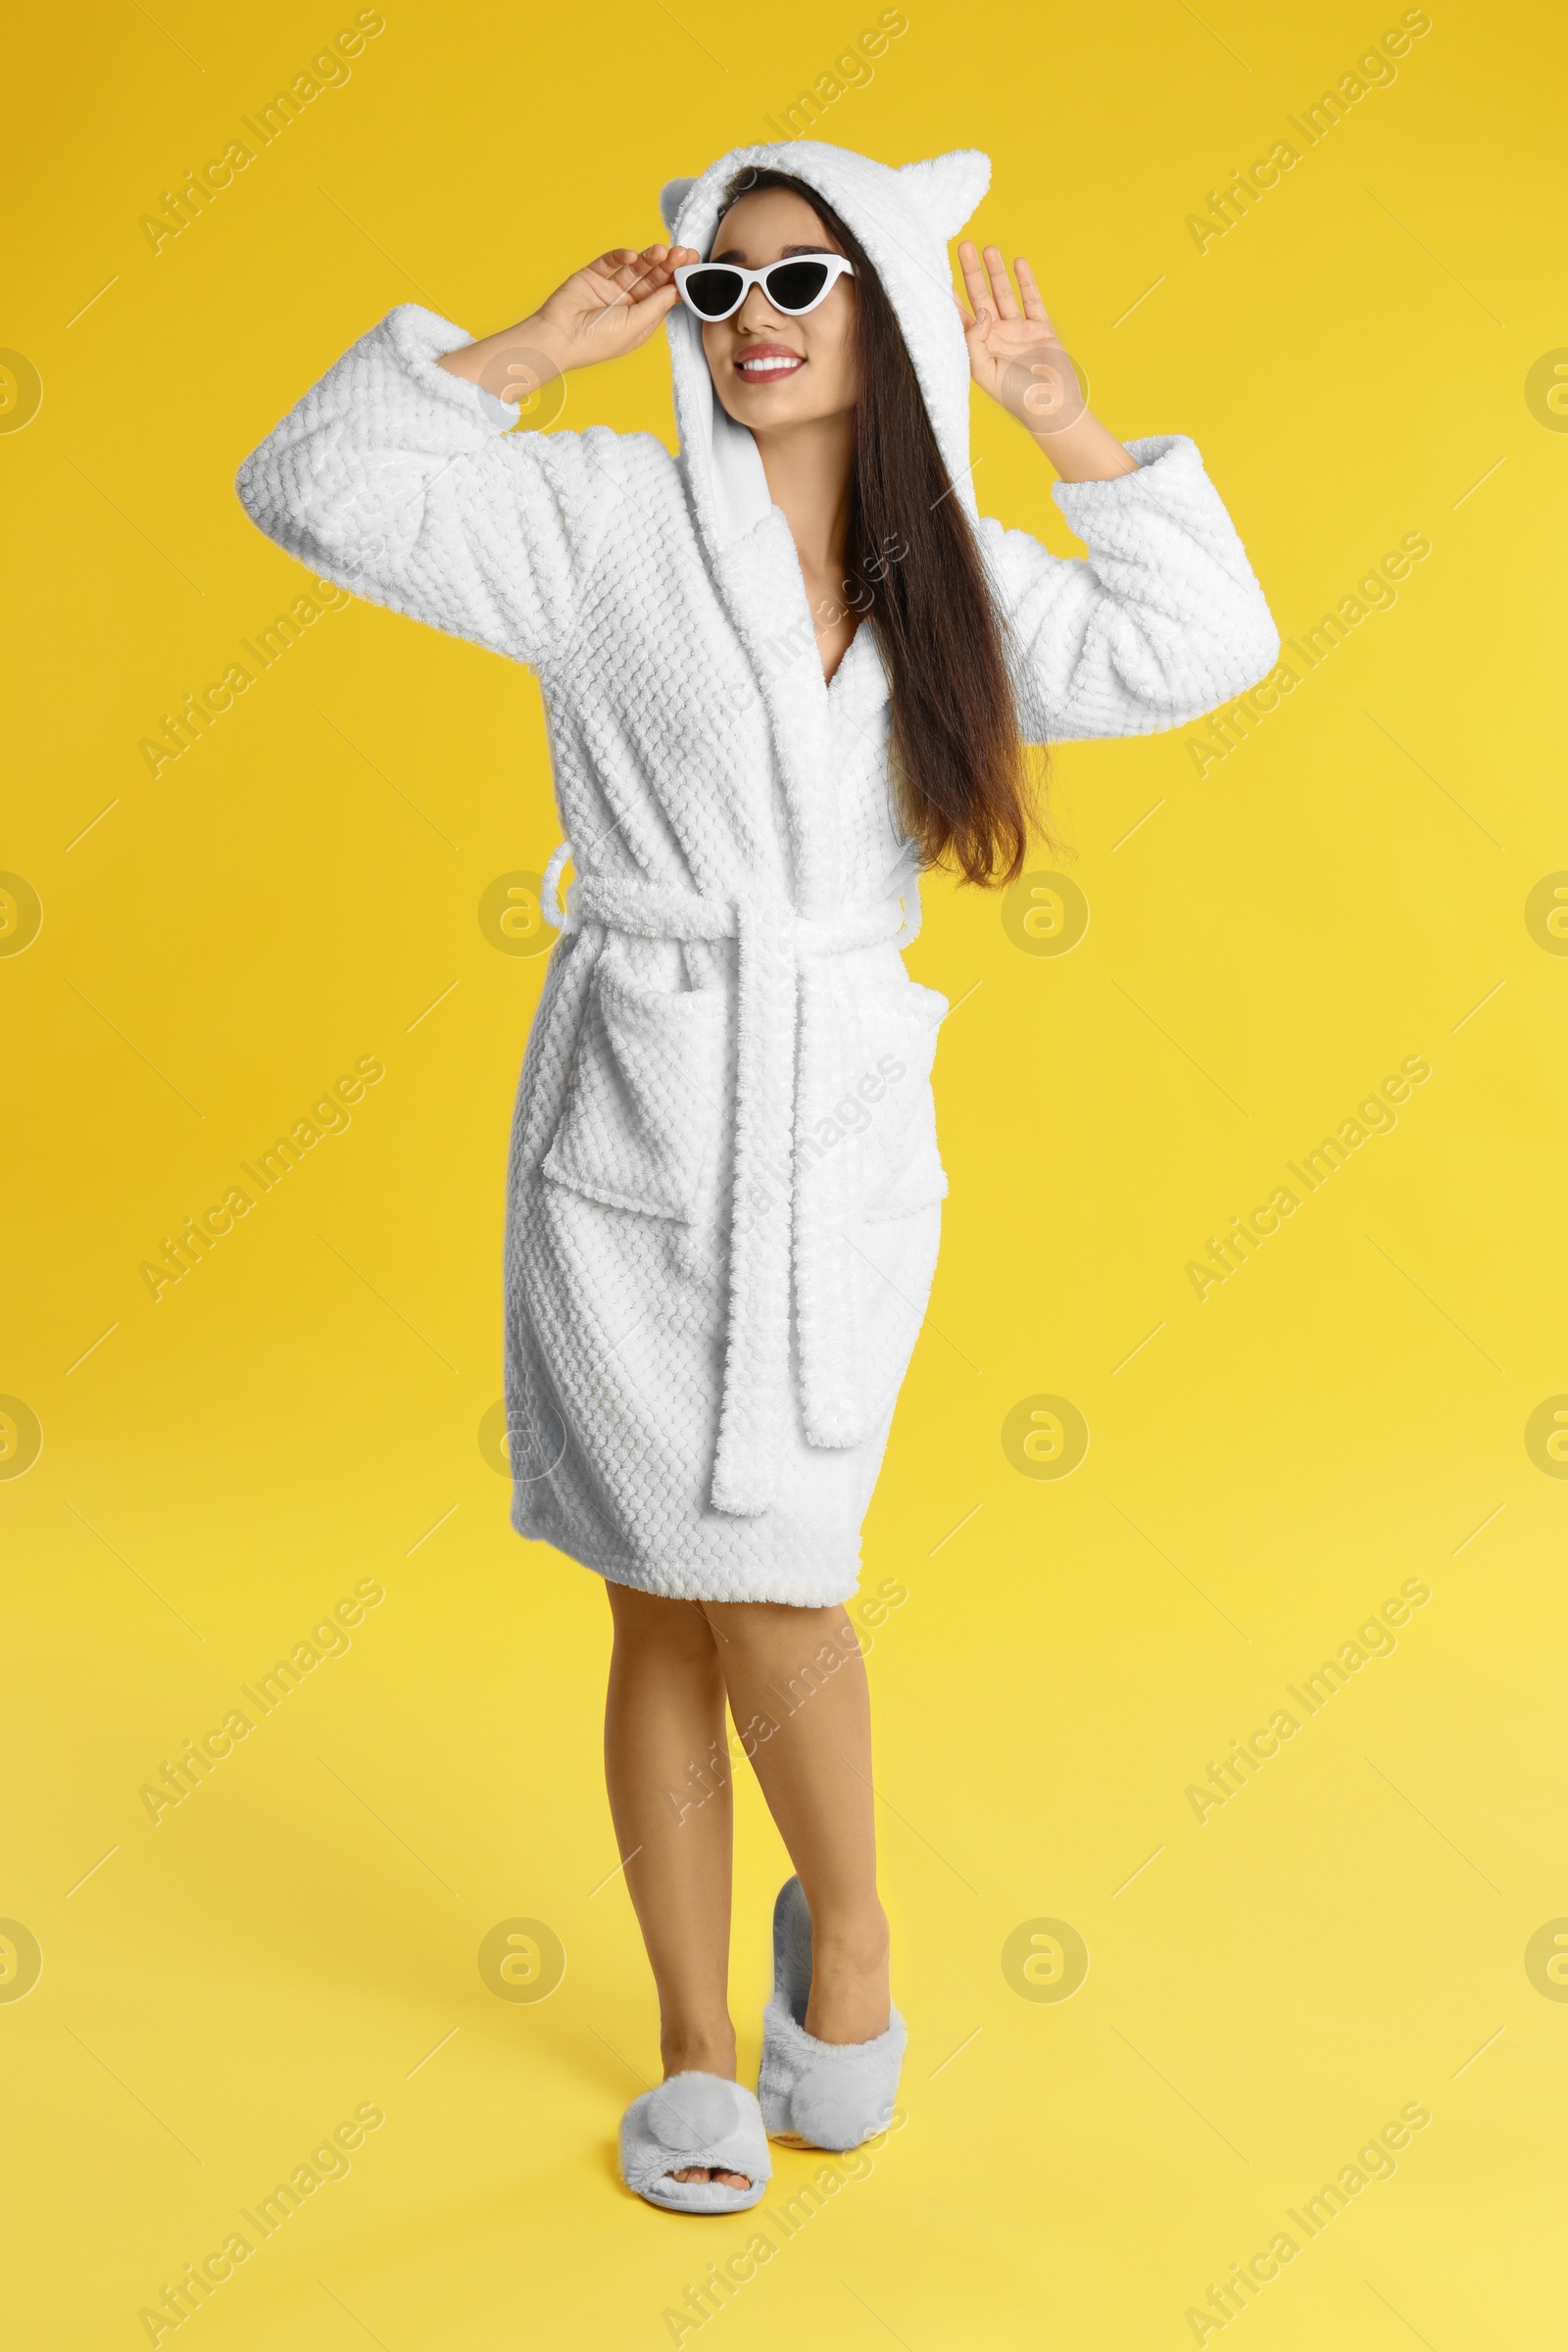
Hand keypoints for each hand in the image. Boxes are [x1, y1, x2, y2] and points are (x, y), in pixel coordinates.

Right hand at [524, 243, 700, 377]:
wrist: (559, 338)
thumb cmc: (597, 341)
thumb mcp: (637, 325)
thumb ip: (658, 304)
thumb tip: (679, 287)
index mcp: (640, 319)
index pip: (664, 295)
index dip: (679, 280)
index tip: (694, 266)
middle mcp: (627, 302)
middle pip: (653, 278)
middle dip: (669, 265)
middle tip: (683, 253)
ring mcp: (610, 287)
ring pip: (636, 267)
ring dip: (650, 257)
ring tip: (662, 251)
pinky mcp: (593, 274)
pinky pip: (611, 261)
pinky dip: (622, 256)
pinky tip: (633, 256)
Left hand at [953, 241, 1084, 436]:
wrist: (1052, 407)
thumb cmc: (1016, 397)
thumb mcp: (985, 372)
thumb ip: (975, 341)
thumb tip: (980, 312)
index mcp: (979, 348)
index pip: (960, 316)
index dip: (950, 295)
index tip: (938, 271)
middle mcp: (996, 336)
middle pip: (980, 297)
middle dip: (971, 272)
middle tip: (964, 247)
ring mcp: (1018, 330)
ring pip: (1004, 294)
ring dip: (996, 272)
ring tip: (989, 248)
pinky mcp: (1040, 327)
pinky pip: (1032, 299)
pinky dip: (1026, 281)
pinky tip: (1018, 263)